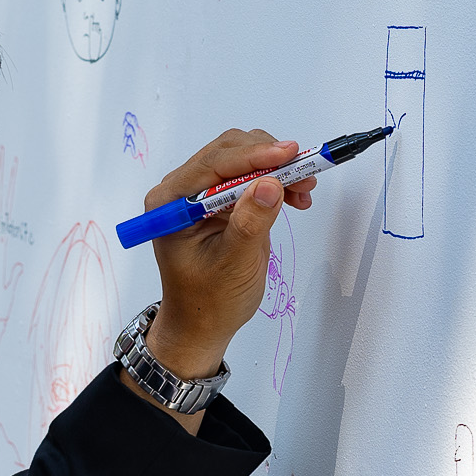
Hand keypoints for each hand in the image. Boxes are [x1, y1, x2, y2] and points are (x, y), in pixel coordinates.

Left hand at [143, 129, 311, 381]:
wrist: (203, 323)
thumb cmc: (208, 301)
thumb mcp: (232, 264)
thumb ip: (250, 223)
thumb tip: (270, 184)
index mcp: (170, 202)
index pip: (214, 164)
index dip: (254, 155)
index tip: (290, 153)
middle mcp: (181, 190)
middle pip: (229, 151)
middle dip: (270, 158)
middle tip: (305, 173)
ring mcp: (201, 193)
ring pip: (244, 159)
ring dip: (277, 168)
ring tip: (304, 189)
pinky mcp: (221, 200)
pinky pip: (251, 176)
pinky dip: (276, 180)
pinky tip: (296, 196)